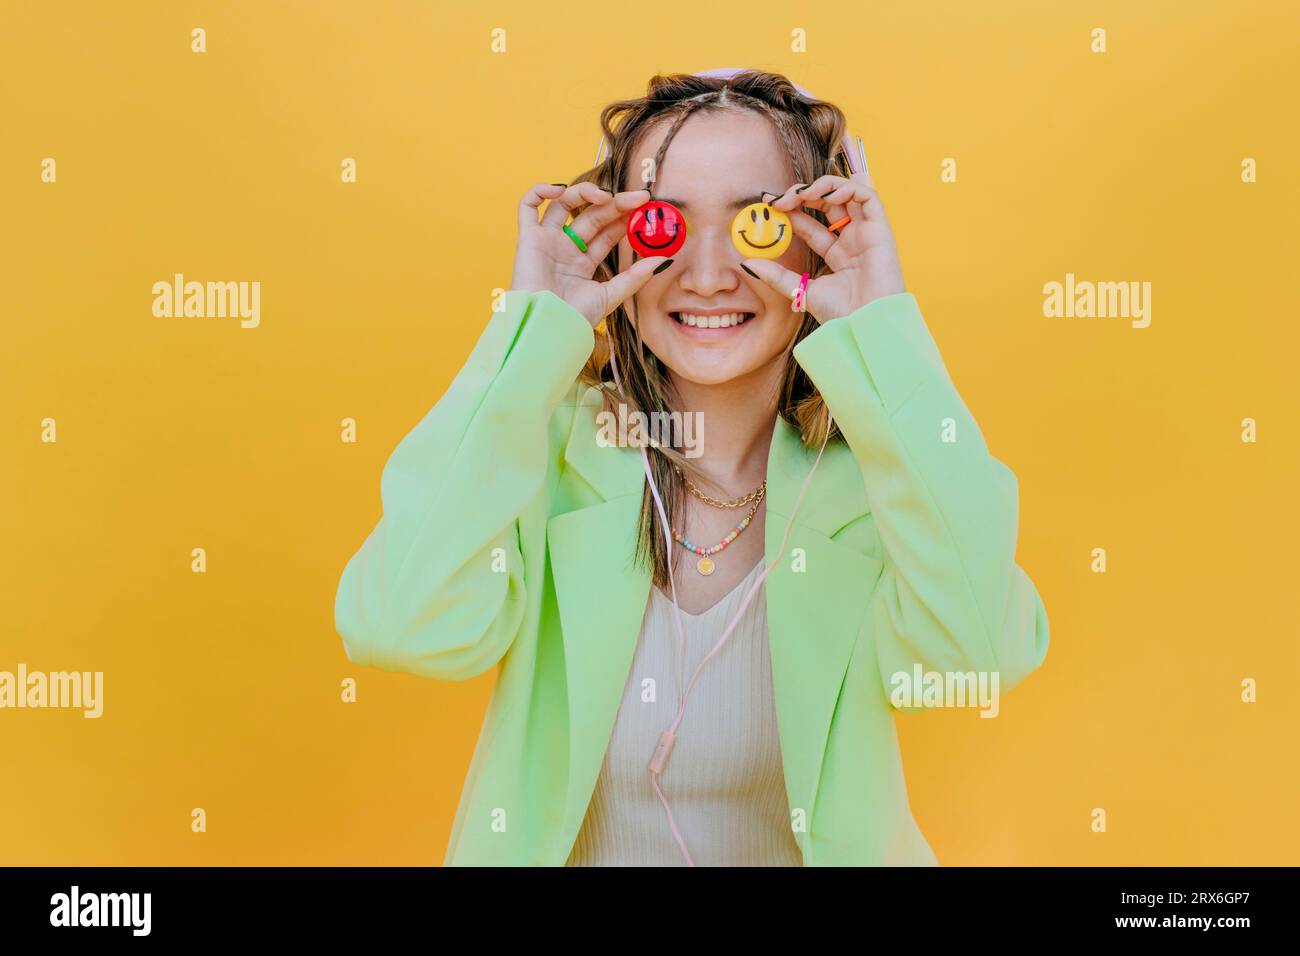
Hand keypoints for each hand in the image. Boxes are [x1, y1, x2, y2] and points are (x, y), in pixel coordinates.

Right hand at [510, 182, 667, 326]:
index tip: (646, 208)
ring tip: (606, 197)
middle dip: (616, 203)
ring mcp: (547, 241)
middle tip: (639, 197)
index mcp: (584, 262)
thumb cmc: (574, 318)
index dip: (625, 217)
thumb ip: (636, 276)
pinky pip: (528, 205)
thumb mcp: (611, 295)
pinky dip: (540, 190)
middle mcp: (566, 248)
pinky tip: (560, 189)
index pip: (608, 231)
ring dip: (585, 193)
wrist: (547, 326)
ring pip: (564, 204)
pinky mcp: (528, 238)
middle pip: (592, 215)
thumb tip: (664, 258)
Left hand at [744, 171, 905, 322]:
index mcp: (837, 255)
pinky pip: (867, 196)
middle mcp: (852, 241)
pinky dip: (847, 188)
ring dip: (823, 186)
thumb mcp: (800, 290)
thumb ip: (776, 275)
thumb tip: (747, 263)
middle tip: (780, 199)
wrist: (864, 325)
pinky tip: (825, 196)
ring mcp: (867, 233)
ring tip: (801, 194)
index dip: (791, 210)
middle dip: (803, 194)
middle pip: (828, 204)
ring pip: (847, 193)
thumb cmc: (840, 314)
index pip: (810, 224)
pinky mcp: (881, 229)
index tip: (768, 204)